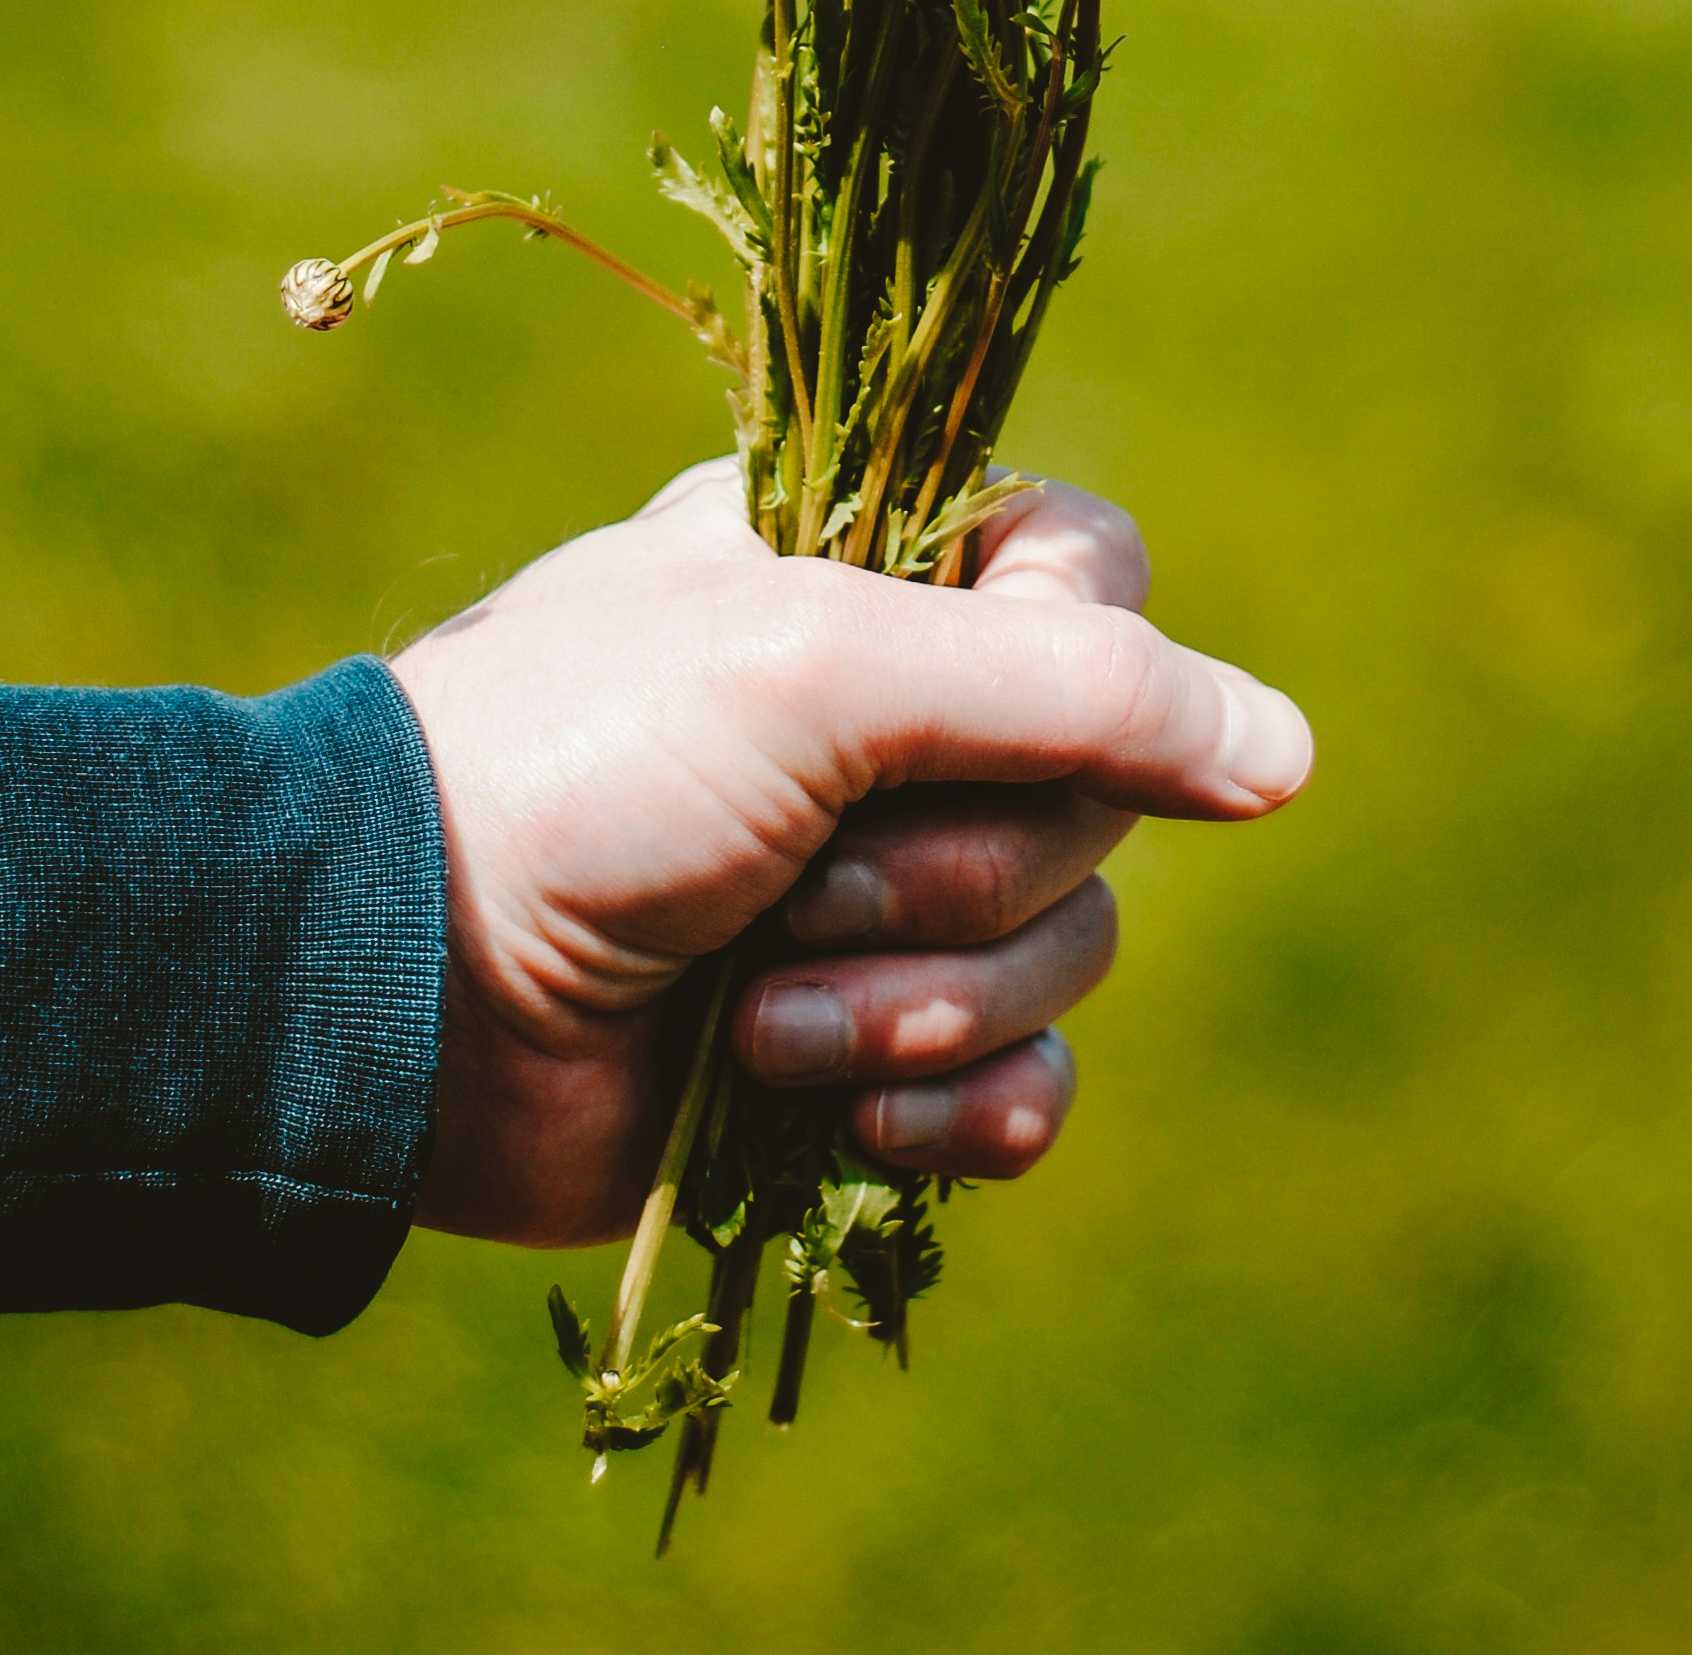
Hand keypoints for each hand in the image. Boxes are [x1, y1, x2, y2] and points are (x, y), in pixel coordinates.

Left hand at [390, 457, 1309, 1247]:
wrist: (400, 994)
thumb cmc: (589, 767)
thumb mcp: (823, 662)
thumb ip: (1076, 690)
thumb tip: (1291, 756)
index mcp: (867, 567)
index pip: (1093, 580)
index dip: (1083, 664)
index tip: (983, 710)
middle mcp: (892, 715)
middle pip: (1102, 789)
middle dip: (957, 869)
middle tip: (797, 880)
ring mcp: (879, 887)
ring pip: (1068, 949)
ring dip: (923, 1005)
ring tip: (761, 1014)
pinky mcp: (863, 1050)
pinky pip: (1024, 1089)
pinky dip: (948, 1115)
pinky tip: (837, 1122)